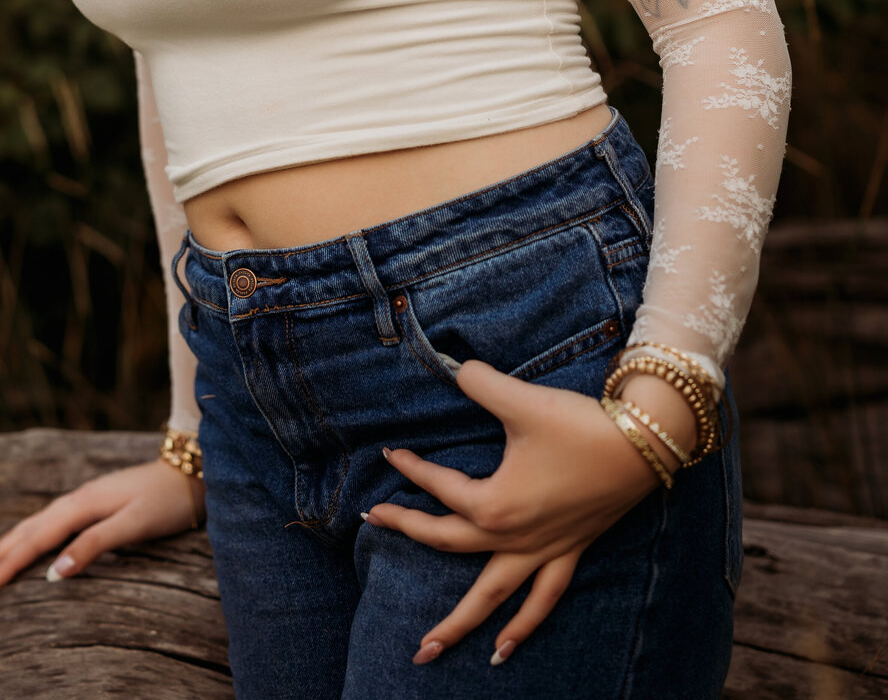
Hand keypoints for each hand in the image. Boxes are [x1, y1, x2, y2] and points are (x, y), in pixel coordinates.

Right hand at [0, 458, 202, 595]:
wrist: (190, 472)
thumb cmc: (165, 502)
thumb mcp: (133, 525)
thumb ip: (95, 545)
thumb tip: (54, 572)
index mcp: (81, 505)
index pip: (35, 540)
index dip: (7, 565)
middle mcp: (76, 500)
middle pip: (26, 530)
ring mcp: (82, 500)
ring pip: (34, 524)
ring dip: (5, 545)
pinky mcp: (90, 504)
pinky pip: (47, 522)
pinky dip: (26, 536)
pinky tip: (22, 542)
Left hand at [366, 360, 669, 667]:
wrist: (643, 444)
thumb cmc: (579, 425)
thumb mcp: (521, 400)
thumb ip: (479, 382)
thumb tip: (452, 366)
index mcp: (494, 503)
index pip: (439, 487)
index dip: (411, 467)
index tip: (390, 451)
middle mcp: (513, 536)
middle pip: (448, 541)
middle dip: (408, 532)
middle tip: (373, 523)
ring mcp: (542, 550)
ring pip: (491, 596)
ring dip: (457, 624)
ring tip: (426, 650)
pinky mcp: (569, 552)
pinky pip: (541, 599)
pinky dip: (522, 626)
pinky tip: (503, 650)